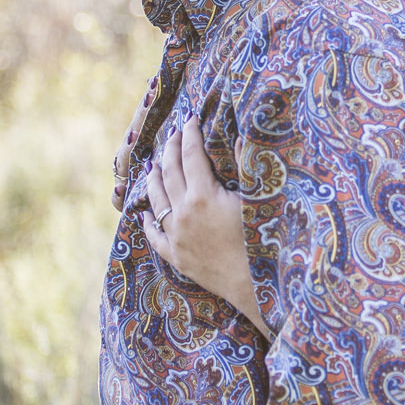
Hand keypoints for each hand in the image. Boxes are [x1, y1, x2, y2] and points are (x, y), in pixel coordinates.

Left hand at [142, 119, 270, 336]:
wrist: (254, 284)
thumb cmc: (261, 240)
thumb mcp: (255, 199)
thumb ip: (245, 166)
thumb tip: (240, 136)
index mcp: (202, 195)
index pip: (192, 155)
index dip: (191, 135)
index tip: (190, 120)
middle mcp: (183, 213)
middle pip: (170, 173)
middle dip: (171, 150)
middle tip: (174, 135)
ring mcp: (176, 236)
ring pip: (156, 201)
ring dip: (154, 179)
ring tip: (153, 165)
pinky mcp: (176, 256)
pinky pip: (154, 236)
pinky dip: (147, 222)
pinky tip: (143, 213)